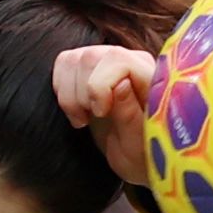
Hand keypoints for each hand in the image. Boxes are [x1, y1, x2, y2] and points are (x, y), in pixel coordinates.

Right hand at [53, 45, 159, 186]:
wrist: (137, 156)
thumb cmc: (143, 154)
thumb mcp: (138, 145)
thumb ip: (131, 115)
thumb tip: (121, 84)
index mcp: (150, 77)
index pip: (116, 59)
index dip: (99, 85)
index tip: (101, 113)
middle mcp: (131, 61)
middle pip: (89, 57)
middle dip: (82, 94)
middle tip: (92, 119)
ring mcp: (109, 61)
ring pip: (72, 59)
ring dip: (69, 94)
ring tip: (84, 118)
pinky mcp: (91, 68)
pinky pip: (64, 63)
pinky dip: (62, 90)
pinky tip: (78, 110)